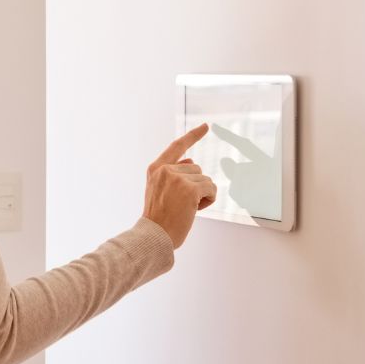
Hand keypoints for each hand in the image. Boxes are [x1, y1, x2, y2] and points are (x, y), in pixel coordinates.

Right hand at [144, 124, 218, 248]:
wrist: (153, 237)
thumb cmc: (158, 219)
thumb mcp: (159, 191)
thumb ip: (173, 173)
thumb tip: (191, 160)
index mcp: (155, 169)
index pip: (177, 147)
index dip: (193, 136)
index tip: (206, 126)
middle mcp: (165, 170)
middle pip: (196, 168)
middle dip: (196, 186)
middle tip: (181, 205)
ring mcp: (177, 178)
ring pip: (205, 179)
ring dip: (202, 194)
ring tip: (186, 209)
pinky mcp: (189, 188)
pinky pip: (211, 188)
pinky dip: (209, 199)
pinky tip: (195, 210)